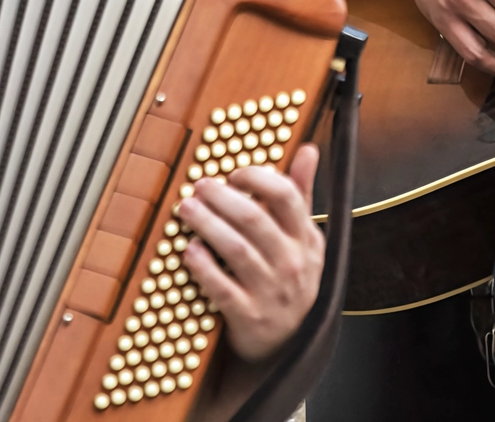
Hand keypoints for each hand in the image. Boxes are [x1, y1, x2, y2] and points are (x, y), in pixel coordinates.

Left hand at [176, 144, 324, 361]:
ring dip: (207, 224)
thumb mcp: (303, 238)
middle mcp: (293, 264)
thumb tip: (308, 150)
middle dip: (221, 198)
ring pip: (235, 250)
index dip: (256, 177)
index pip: (286, 196)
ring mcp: (272, 293)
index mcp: (307, 240)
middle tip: (199, 187)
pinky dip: (203, 266)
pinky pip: (222, 287)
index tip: (234, 174)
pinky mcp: (249, 318)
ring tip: (186, 209)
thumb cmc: (289, 278)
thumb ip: (301, 194)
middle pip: (254, 219)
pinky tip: (188, 250)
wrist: (290, 344)